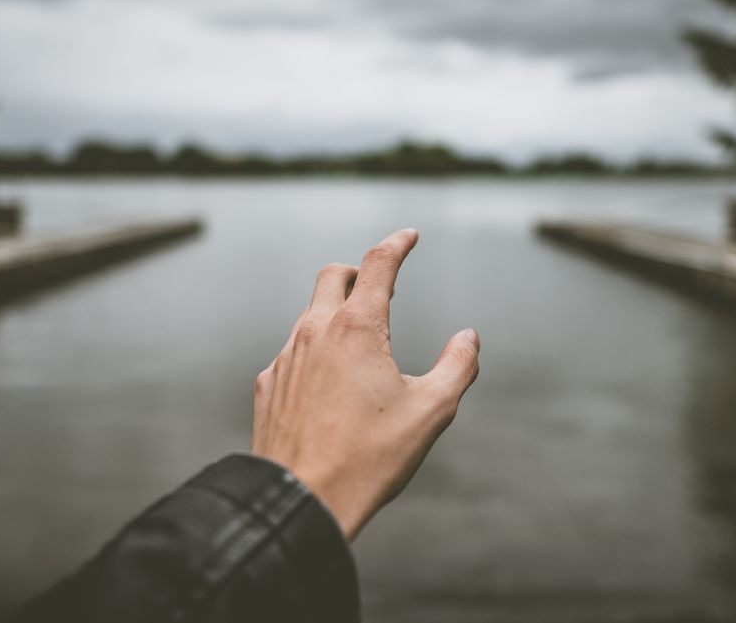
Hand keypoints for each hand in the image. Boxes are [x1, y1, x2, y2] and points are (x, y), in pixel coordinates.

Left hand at [250, 229, 480, 539]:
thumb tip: (468, 337)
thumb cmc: (369, 457)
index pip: (378, 265)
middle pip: (332, 276)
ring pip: (309, 315)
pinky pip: (292, 353)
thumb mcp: (432, 411)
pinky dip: (314, 353)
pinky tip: (328, 386)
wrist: (300, 500)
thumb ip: (458, 365)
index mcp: (357, 329)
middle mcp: (314, 332)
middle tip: (379, 287)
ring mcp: (285, 357)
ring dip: (335, 315)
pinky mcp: (268, 385)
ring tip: (359, 347)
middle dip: (358, 272)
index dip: (397, 244)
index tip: (408, 236)